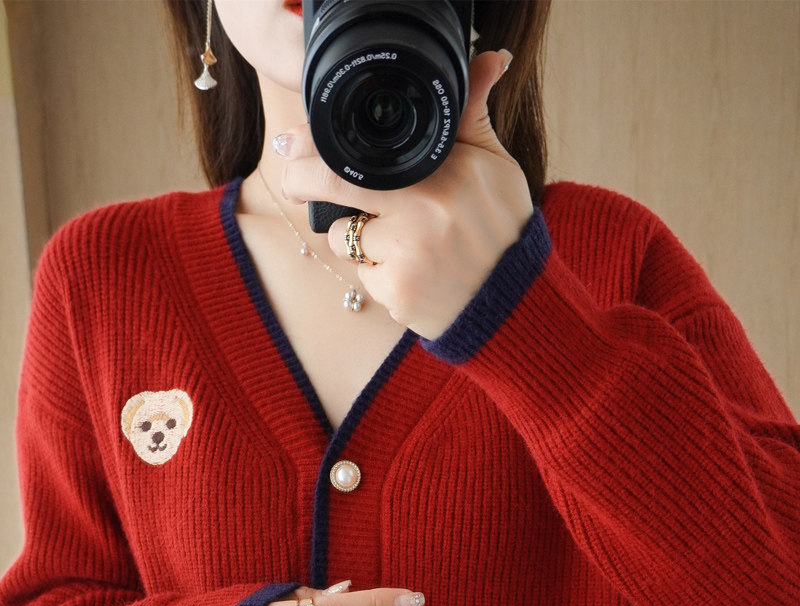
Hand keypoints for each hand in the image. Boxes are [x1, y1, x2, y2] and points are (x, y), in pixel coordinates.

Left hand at [278, 50, 532, 339]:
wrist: (515, 300)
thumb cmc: (503, 230)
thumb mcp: (496, 167)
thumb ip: (472, 117)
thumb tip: (488, 59)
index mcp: (446, 170)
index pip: (363, 150)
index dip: (316, 145)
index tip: (290, 142)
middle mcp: (423, 209)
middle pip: (333, 185)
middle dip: (302, 181)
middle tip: (294, 182)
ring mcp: (407, 253)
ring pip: (346, 236)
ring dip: (358, 237)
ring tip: (403, 244)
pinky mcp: (397, 291)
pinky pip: (364, 274)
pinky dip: (379, 274)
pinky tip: (412, 275)